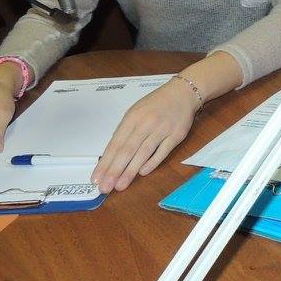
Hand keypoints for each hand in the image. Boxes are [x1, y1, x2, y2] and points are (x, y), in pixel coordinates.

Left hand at [91, 78, 199, 192]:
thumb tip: (112, 156)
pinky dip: (152, 162)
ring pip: (144, 152)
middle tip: (105, 187)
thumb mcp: (136, 112)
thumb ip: (125, 132)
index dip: (105, 162)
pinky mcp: (177, 134)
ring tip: (120, 185)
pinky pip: (163, 151)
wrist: (183, 92)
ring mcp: (162, 128)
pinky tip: (143, 173)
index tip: (96, 178)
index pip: (115, 144)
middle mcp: (146, 122)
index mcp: (132, 117)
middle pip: (127, 149)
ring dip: (131, 170)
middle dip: (114, 170)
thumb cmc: (156, 104)